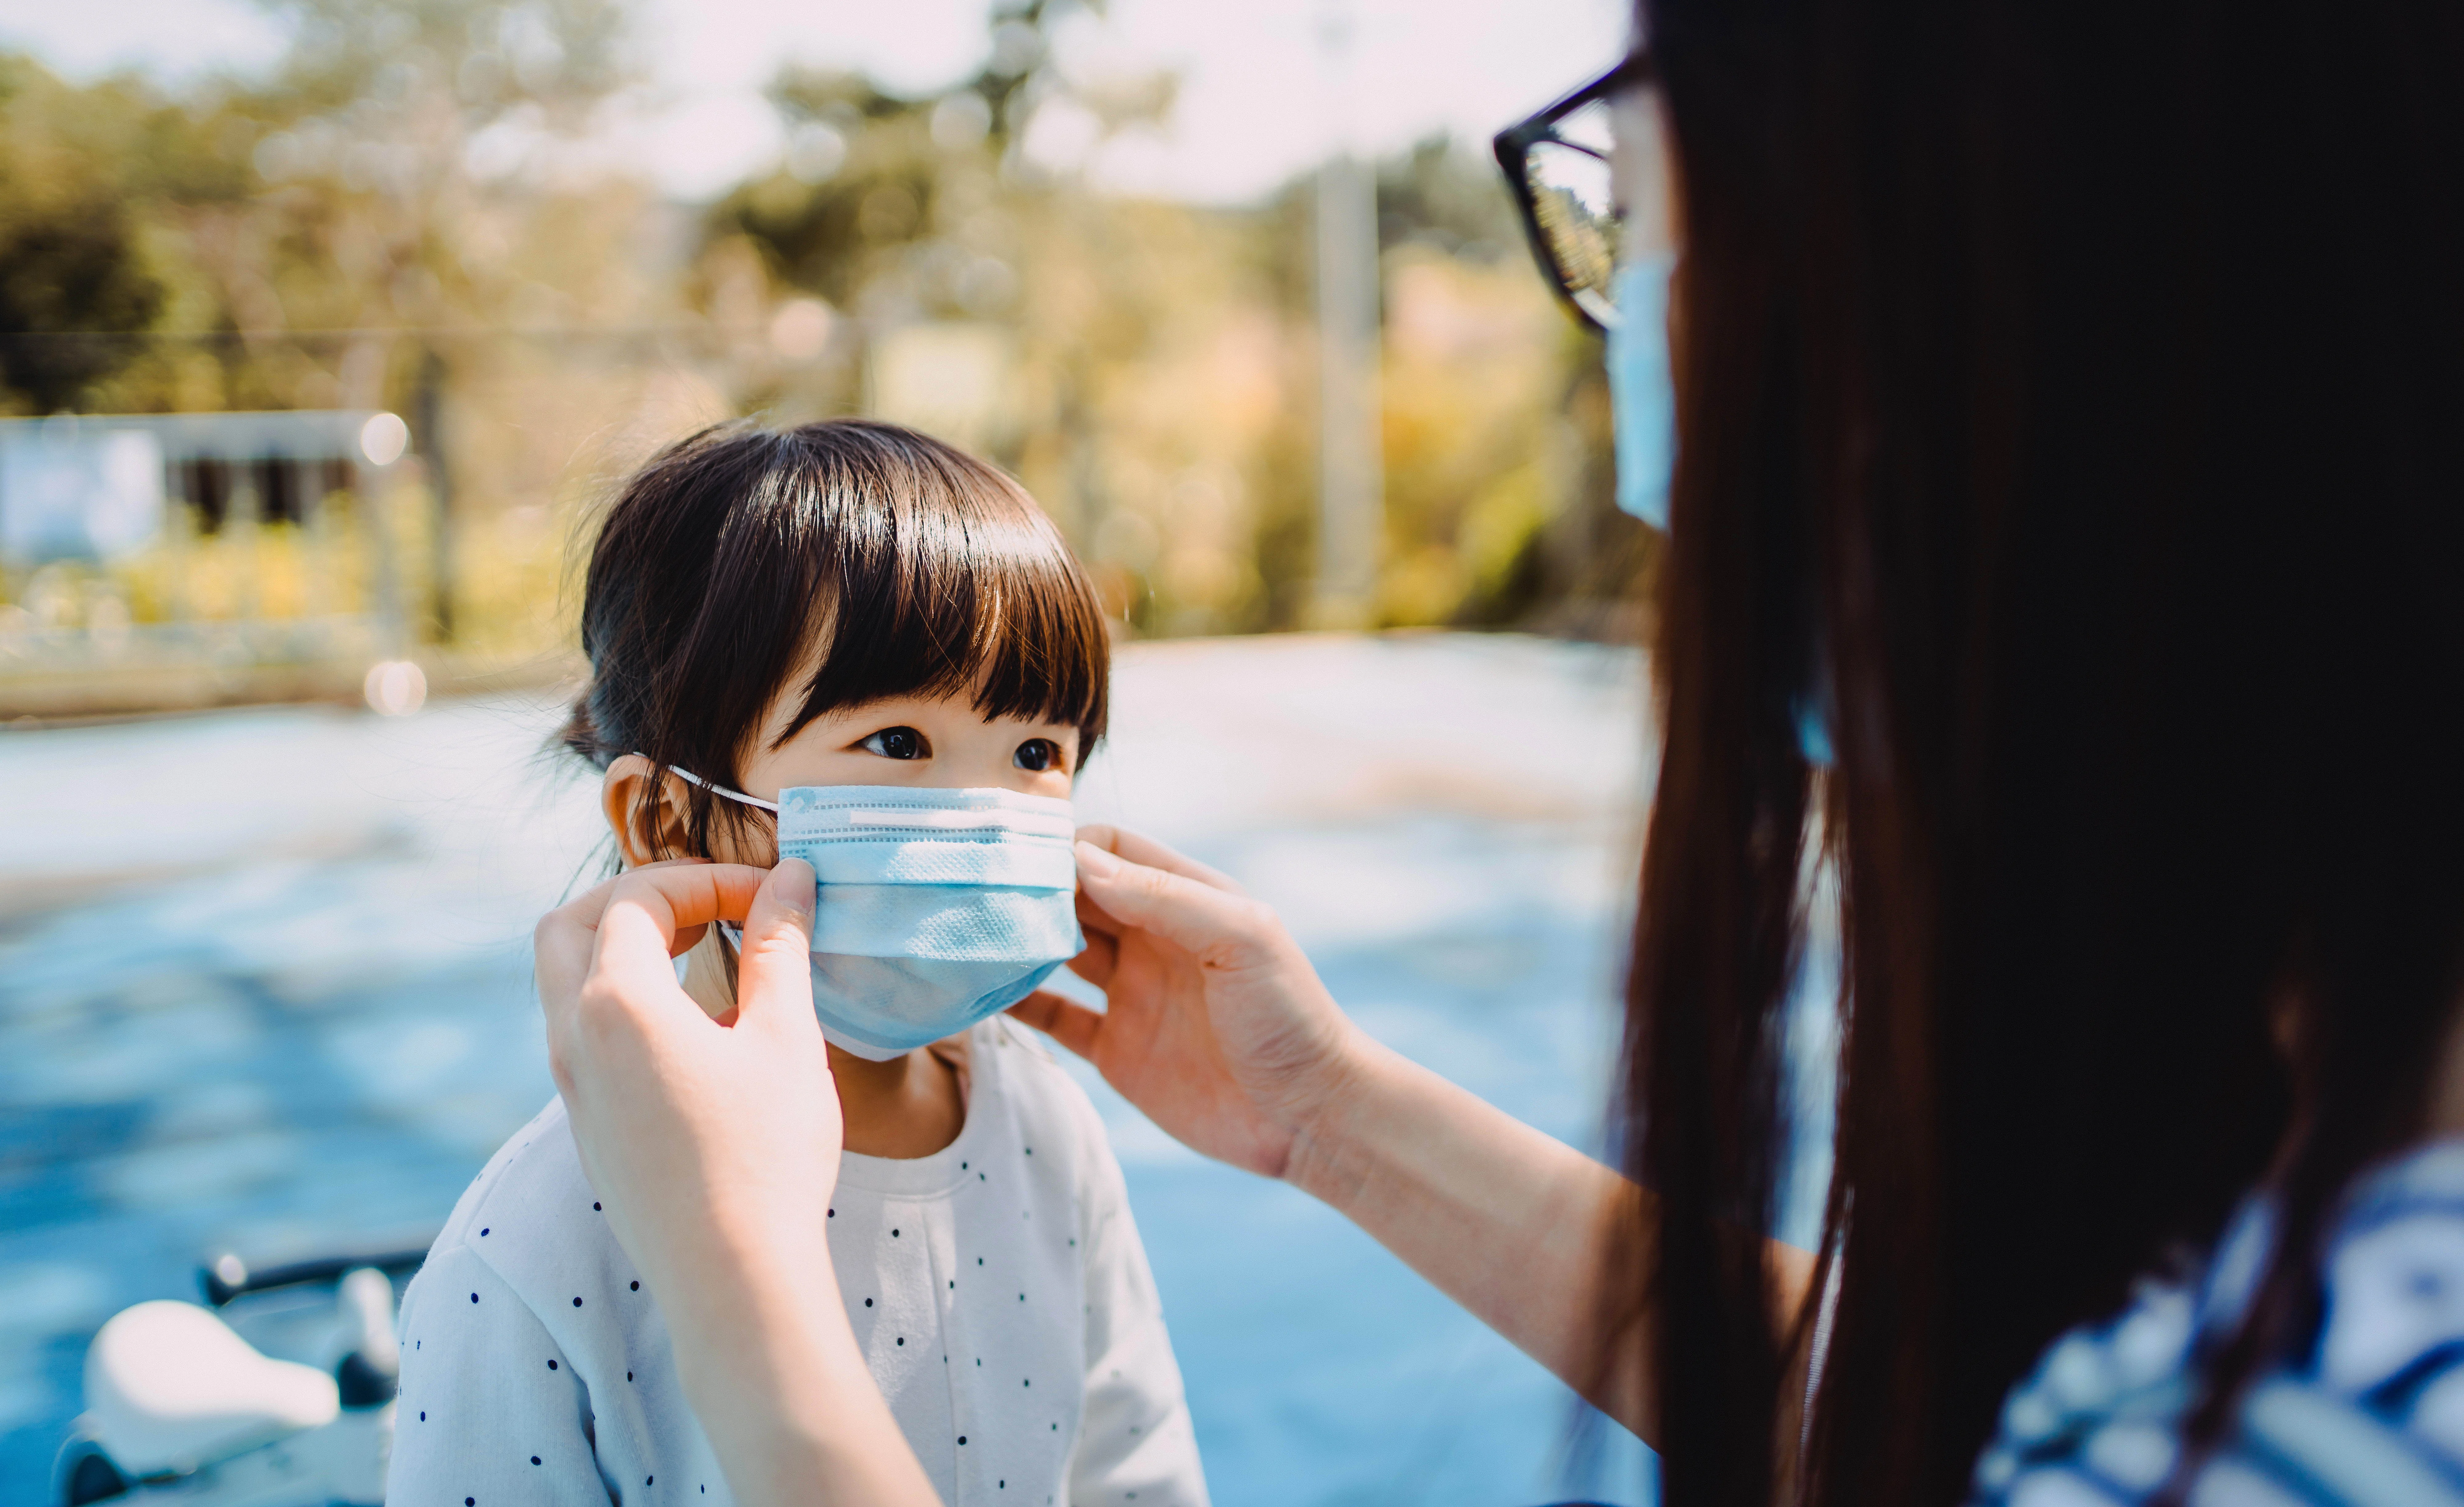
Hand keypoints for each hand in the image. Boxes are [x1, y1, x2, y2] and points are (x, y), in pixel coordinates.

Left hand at [534, 858, 838, 1300]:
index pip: (640, 897)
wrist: (731, 1277)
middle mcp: (573, 1039)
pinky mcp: (588, 1126)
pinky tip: (689, 1027)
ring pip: (566, 982)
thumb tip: (790, 881)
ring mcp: (572, 1087)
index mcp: (616, 1004)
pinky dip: (622, 1002)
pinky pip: (581, 1035)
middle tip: (708, 906)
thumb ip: (781, 947)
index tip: (769, 896)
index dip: (707, 880)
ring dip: (623, 949)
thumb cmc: (765, 1156)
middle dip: (637, 898)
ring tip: (699, 954)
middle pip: (570, 925)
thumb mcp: (787, 1037)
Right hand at [1008, 826, 1369, 1179]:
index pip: (1111, 848)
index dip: (1067, 848)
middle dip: (1031, 890)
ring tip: (966, 936)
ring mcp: (1132, 994)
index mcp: (1186, 900)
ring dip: (1016, 943)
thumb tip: (1082, 859)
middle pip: (1075, 896)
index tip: (1021, 857)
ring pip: (1056, 952)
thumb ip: (1164, 895)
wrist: (1309, 1117)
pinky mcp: (1117, 1050)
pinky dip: (1015, 1004)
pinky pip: (1054, 1017)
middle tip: (976, 893)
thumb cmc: (1290, 1016)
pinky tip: (976, 993)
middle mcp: (1153, 939)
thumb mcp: (1241, 937)